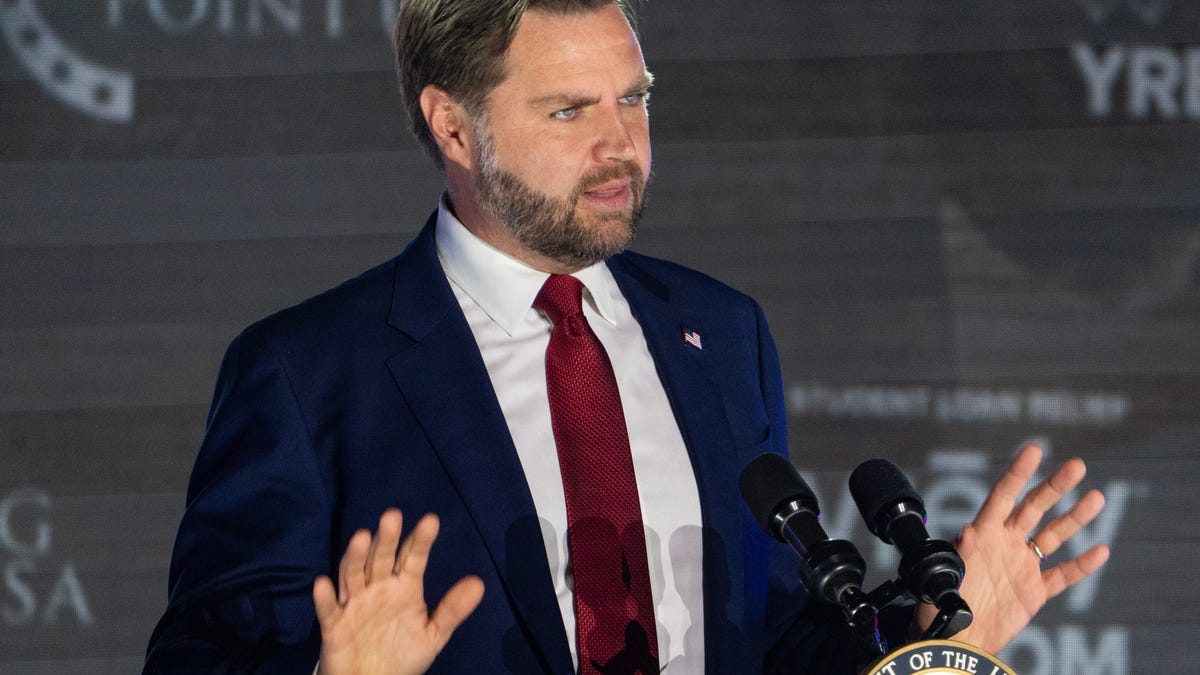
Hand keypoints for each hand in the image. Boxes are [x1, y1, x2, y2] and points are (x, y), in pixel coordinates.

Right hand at [313, 509, 484, 674]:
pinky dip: (324, 598)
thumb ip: (452, 610)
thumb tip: (479, 583)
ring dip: (356, 557)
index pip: (412, 558)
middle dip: (386, 539)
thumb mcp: (433, 635)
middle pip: (380, 559)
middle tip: (393, 516)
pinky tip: (323, 584)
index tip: (431, 521)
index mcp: (404, 587)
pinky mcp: (334, 625)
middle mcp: (378, 588)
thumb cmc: (403, 655)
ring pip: (353, 576)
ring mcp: (355, 604)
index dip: (420, 541)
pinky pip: (329, 610)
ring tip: (362, 537)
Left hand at [917, 444, 1109, 652]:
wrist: (955, 642)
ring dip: (1075, 518)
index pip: (1002, 496)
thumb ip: (960, 555)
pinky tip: (1101, 550)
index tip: (1034, 450)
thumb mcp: (944, 578)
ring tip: (1097, 497)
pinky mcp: (1033, 592)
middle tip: (1078, 465)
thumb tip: (967, 531)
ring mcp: (1021, 567)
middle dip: (1055, 486)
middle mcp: (1004, 545)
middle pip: (1033, 508)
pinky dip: (1081, 565)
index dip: (1017, 473)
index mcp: (982, 536)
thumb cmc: (940, 608)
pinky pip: (1062, 575)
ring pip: (1053, 536)